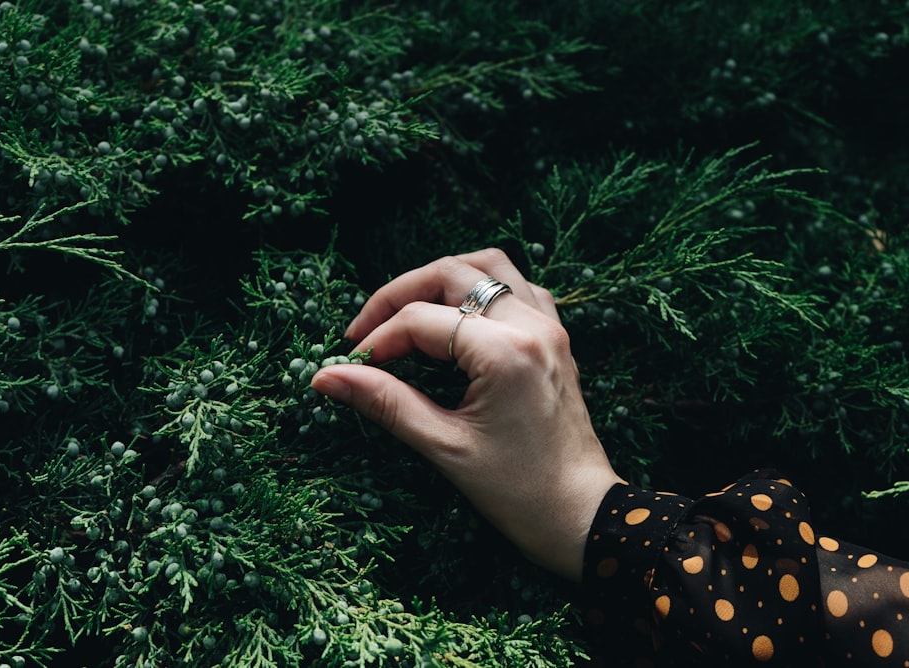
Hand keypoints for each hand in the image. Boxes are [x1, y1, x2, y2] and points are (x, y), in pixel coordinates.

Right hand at [311, 249, 623, 581]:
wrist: (582, 517)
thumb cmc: (519, 493)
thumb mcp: (444, 447)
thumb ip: (385, 402)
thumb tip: (326, 377)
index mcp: (505, 352)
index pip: (421, 321)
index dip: (378, 340)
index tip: (352, 366)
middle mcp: (532, 327)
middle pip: (453, 274)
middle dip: (400, 295)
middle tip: (366, 331)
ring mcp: (549, 329)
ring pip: (490, 268)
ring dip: (442, 279)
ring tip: (407, 311)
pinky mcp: (557, 340)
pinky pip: (520, 289)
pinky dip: (483, 290)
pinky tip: (460, 317)